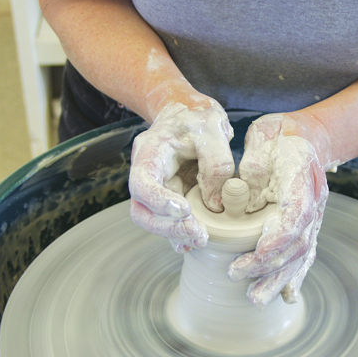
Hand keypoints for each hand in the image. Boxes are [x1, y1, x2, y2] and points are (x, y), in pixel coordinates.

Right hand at [129, 97, 234, 252]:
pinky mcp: (171, 197)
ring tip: (201, 239)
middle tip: (197, 234)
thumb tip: (214, 204)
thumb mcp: (212, 128)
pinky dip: (179, 234)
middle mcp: (147, 173)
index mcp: (149, 152)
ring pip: (154, 220)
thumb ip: (216, 162)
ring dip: (175, 234)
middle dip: (167, 226)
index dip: (158, 201)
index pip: (142, 182)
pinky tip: (193, 243)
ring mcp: (157, 188)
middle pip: (142, 210)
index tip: (184, 211)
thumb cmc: (198, 117)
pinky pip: (169, 221)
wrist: (190, 113)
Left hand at [228, 114, 331, 308]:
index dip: (279, 237)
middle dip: (269, 265)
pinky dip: (295, 275)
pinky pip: (303, 254)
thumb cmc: (280, 136)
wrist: (307, 137)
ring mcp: (313, 216)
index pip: (296, 215)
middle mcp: (313, 201)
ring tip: (256, 298)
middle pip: (298, 242)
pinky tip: (287, 296)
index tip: (257, 252)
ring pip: (301, 254)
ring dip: (278, 278)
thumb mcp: (264, 135)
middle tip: (237, 274)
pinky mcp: (306, 226)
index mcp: (301, 178)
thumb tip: (242, 188)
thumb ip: (254, 159)